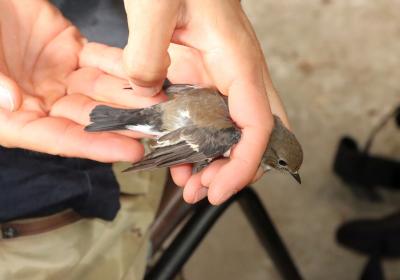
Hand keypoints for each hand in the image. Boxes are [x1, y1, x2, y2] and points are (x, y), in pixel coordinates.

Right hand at [0, 0, 159, 161]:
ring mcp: (58, 77)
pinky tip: (145, 71)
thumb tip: (12, 103)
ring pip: (100, 91)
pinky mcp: (72, 52)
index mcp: (13, 117)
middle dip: (123, 123)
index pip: (58, 138)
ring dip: (130, 96)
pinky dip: (122, 67)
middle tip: (157, 126)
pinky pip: (101, 61)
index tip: (129, 152)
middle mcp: (40, 102)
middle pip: (87, 119)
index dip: (94, 146)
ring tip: (160, 101)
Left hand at [121, 0, 289, 203]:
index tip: (219, 189)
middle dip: (236, 169)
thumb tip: (149, 91)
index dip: (243, 164)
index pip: (257, 125)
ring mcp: (225, 76)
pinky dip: (201, 141)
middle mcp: (238, 73)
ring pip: (235, 130)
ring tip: (188, 182)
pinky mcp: (207, 74)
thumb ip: (147, 50)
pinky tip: (179, 154)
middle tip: (203, 190)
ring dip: (217, 161)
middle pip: (257, 134)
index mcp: (236, 61)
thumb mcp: (155, 5)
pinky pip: (213, 116)